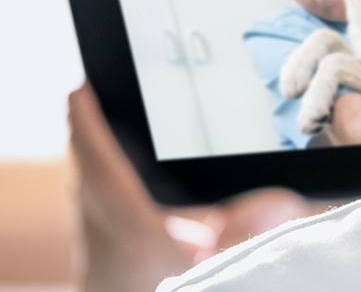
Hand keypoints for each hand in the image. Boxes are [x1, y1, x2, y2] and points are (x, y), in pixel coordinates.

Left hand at [67, 84, 325, 291]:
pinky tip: (127, 209)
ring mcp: (99, 269)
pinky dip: (101, 202)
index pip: (100, 165)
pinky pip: (94, 228)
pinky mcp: (104, 283)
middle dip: (89, 138)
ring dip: (92, 170)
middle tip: (93, 104)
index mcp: (130, 238)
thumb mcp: (224, 274)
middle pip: (86, 180)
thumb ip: (256, 233)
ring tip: (103, 141)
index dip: (89, 123)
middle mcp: (104, 250)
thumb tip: (279, 201)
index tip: (82, 88)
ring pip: (85, 205)